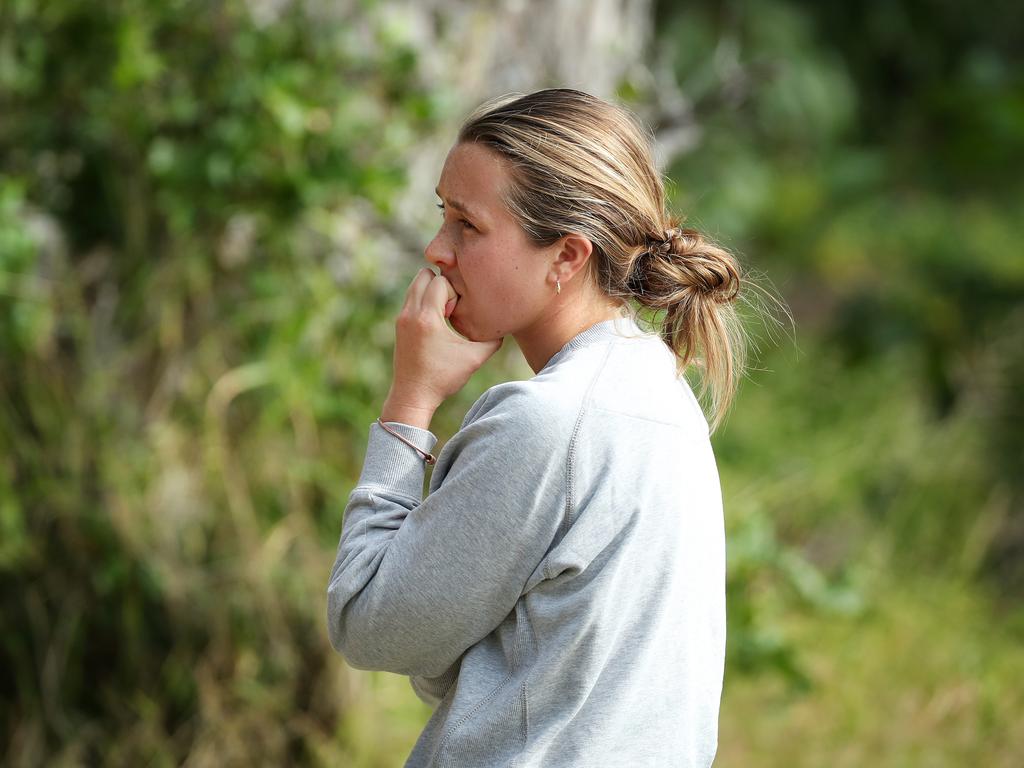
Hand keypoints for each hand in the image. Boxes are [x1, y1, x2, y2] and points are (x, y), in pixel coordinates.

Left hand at [383, 268, 502, 426]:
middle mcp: (409, 313)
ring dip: (431, 293)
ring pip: (415, 285)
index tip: (455, 315)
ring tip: (443, 315)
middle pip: (423, 274)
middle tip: (450, 309)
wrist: (412, 396)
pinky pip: (412, 298)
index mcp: (426, 318)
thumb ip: (492, 341)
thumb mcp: (473, 359)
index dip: (453, 292)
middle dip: (440, 284)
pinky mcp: (399, 325)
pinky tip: (436, 323)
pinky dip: (424, 302)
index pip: (439, 280)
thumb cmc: (442, 379)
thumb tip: (504, 327)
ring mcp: (401, 318)